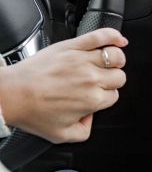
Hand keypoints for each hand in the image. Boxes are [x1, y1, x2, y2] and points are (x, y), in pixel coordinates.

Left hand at [0, 28, 127, 143]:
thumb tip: (91, 120)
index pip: (114, 95)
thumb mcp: (60, 135)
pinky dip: (114, 36)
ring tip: (110, 62)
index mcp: (92, 100)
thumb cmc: (31, 111)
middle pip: (119, 76)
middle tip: (101, 81)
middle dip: (113, 80)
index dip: (106, 95)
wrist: (11, 93)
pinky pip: (101, 36)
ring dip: (117, 60)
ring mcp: (84, 60)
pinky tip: (118, 40)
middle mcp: (92, 79)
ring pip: (117, 56)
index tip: (97, 95)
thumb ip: (83, 132)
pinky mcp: (74, 46)